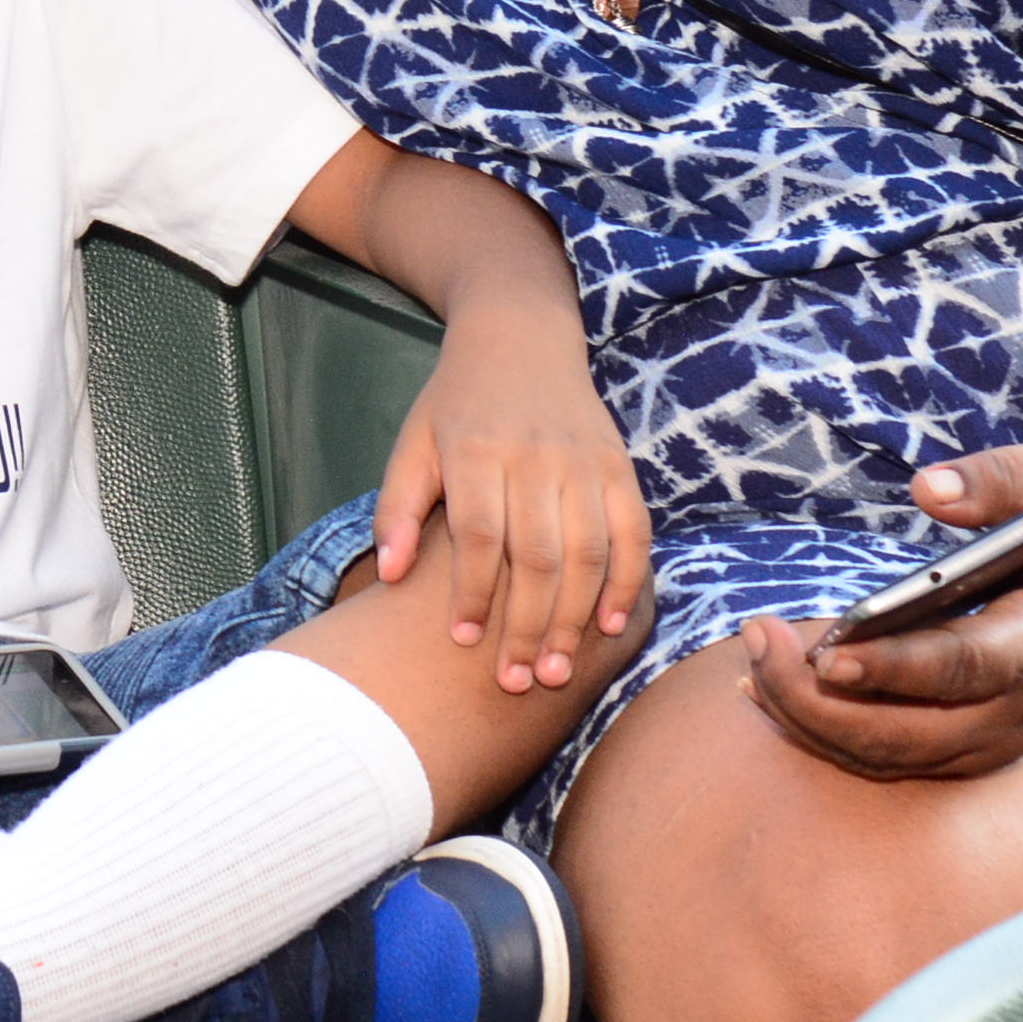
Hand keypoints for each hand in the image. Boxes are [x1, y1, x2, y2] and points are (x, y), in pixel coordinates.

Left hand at [369, 311, 650, 691]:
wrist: (519, 339)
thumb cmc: (455, 404)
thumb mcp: (413, 443)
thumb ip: (398, 507)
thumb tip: (390, 576)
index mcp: (477, 449)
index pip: (480, 533)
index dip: (472, 592)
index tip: (463, 642)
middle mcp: (536, 456)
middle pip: (538, 555)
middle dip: (527, 624)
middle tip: (516, 682)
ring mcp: (585, 461)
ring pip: (588, 552)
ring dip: (575, 617)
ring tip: (557, 670)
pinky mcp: (620, 466)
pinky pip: (632, 533)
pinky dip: (625, 581)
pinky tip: (610, 626)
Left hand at [737, 437, 1022, 784]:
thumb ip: (1005, 477)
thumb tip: (927, 490)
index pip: (968, 668)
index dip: (894, 668)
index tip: (822, 652)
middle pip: (918, 734)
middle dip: (825, 704)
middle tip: (755, 645)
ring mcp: (1011, 732)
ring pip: (902, 758)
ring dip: (818, 725)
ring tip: (750, 666)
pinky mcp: (986, 739)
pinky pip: (903, 757)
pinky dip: (835, 735)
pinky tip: (775, 694)